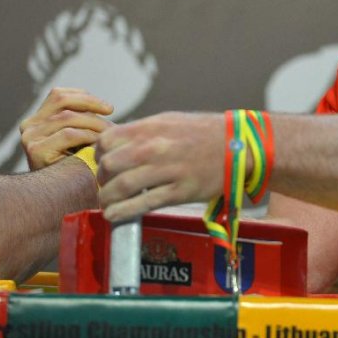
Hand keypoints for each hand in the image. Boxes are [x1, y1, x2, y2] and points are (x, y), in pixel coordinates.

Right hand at [20, 87, 113, 170]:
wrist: (61, 201)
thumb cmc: (76, 169)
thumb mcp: (78, 139)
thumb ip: (82, 121)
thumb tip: (107, 107)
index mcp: (36, 120)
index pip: (59, 95)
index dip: (85, 97)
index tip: (108, 108)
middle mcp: (28, 127)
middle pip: (63, 101)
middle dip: (92, 106)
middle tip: (112, 117)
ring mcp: (30, 138)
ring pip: (68, 117)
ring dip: (95, 123)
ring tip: (110, 135)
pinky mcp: (36, 151)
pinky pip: (69, 134)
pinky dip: (89, 136)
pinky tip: (100, 145)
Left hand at [96, 112, 225, 221]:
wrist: (238, 146)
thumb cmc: (204, 132)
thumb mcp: (170, 121)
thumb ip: (143, 132)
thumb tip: (118, 144)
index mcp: (151, 128)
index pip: (107, 141)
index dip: (99, 155)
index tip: (104, 164)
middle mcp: (155, 147)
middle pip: (110, 165)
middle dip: (102, 179)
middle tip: (106, 185)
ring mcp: (167, 170)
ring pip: (122, 186)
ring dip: (107, 199)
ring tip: (107, 204)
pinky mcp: (179, 192)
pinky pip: (142, 204)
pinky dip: (122, 212)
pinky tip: (114, 215)